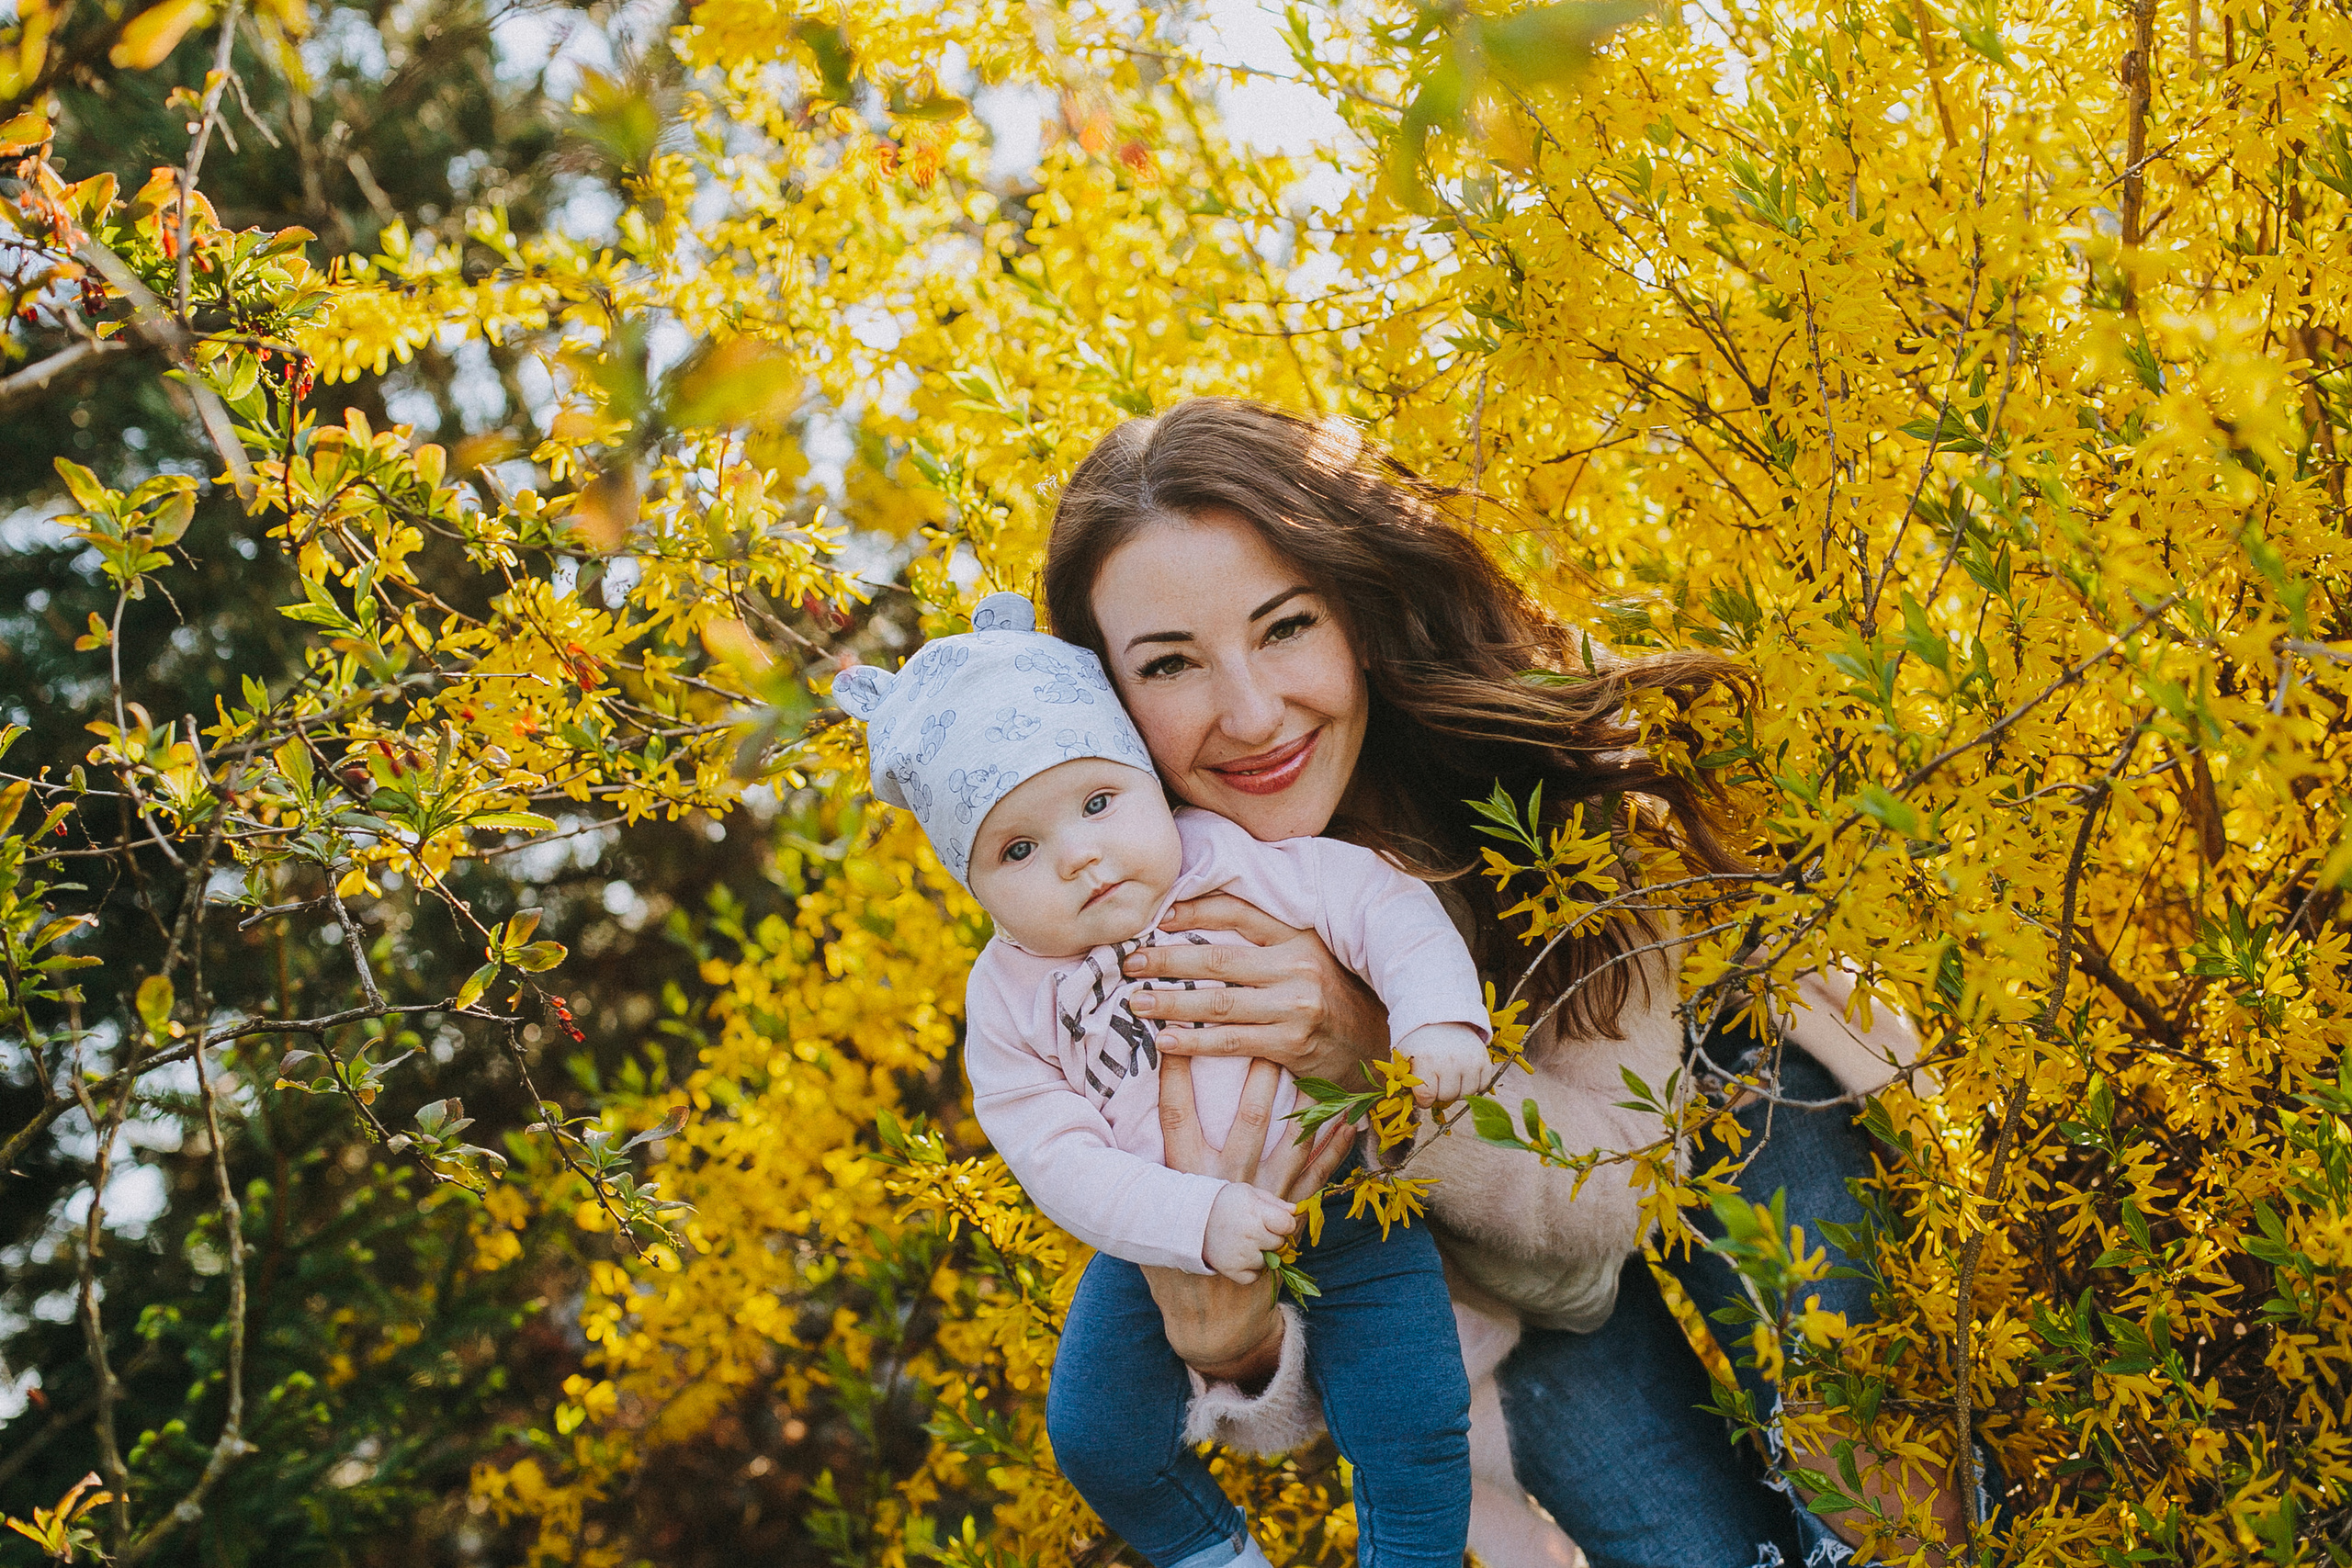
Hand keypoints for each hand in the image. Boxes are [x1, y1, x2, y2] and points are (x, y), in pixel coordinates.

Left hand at [1123, 893, 1390, 1084]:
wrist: (1375, 1046)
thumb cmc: (1333, 996)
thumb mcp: (1311, 955)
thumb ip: (1268, 939)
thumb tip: (1203, 921)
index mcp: (1299, 936)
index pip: (1238, 913)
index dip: (1194, 912)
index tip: (1157, 917)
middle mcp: (1297, 967)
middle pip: (1218, 959)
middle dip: (1167, 960)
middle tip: (1129, 962)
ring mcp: (1294, 1007)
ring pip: (1218, 1002)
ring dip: (1171, 1003)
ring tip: (1136, 1002)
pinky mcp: (1291, 1044)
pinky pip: (1231, 1042)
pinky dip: (1194, 1042)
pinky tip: (1165, 1041)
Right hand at [1143, 1055, 1353, 1384]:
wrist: (1213, 1322)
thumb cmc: (1173, 1265)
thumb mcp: (1144, 1222)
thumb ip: (1139, 1180)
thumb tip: (1095, 1138)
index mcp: (1183, 1182)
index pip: (1175, 1118)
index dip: (1176, 1076)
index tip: (1176, 1033)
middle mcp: (1223, 1186)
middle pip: (1244, 1124)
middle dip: (1257, 1080)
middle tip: (1267, 1039)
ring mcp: (1259, 1205)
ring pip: (1287, 1147)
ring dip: (1306, 1108)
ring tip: (1319, 1069)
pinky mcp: (1287, 1222)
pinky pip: (1316, 1180)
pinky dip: (1335, 1150)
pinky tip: (1349, 1121)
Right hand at [1202, 1184, 1297, 1283]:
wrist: (1191, 1217)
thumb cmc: (1225, 1202)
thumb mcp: (1249, 1192)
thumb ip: (1274, 1202)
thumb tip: (1295, 1210)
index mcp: (1257, 1213)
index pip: (1288, 1225)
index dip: (1285, 1224)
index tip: (1276, 1221)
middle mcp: (1251, 1235)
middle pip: (1279, 1244)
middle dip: (1272, 1238)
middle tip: (1256, 1230)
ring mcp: (1241, 1255)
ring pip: (1268, 1262)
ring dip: (1262, 1255)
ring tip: (1246, 1242)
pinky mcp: (1231, 1270)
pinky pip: (1253, 1278)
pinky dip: (1251, 1271)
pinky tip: (1243, 1257)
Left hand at [1399, 1022, 1486, 1107]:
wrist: (1441, 1016)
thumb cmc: (1419, 1042)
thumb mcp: (1405, 1058)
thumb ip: (1406, 1082)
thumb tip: (1413, 1104)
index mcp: (1426, 1060)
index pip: (1426, 1096)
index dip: (1423, 1100)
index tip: (1423, 1094)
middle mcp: (1450, 1061)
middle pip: (1446, 1097)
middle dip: (1439, 1093)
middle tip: (1436, 1079)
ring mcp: (1469, 1060)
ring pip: (1466, 1095)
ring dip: (1457, 1090)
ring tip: (1449, 1076)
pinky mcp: (1484, 1059)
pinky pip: (1482, 1086)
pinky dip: (1473, 1084)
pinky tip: (1463, 1073)